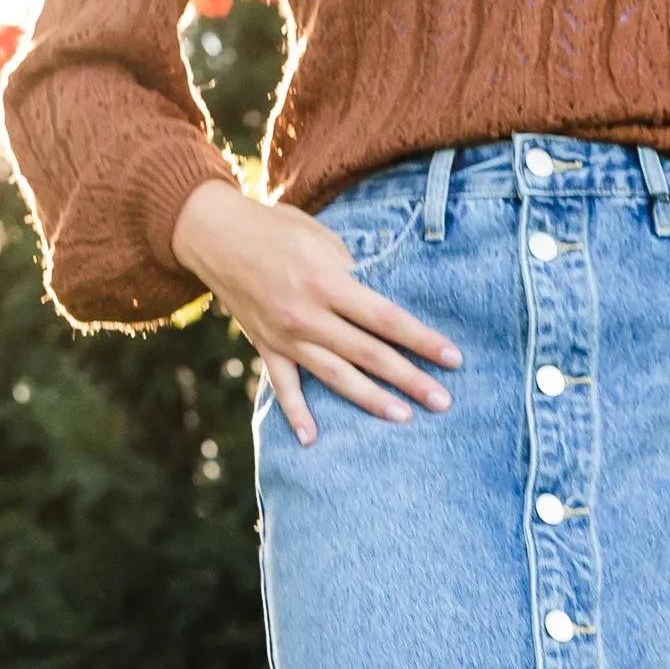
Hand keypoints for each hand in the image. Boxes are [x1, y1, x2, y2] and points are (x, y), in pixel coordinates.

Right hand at [172, 180, 460, 446]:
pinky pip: (283, 386)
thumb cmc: (278, 229)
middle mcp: (307, 315)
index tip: (453, 359)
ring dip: (370, 399)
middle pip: (369, 353)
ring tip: (403, 417)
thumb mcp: (323, 239)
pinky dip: (296, 414)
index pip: (387, 319)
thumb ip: (354, 273)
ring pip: (335, 376)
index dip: (423, 340)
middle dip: (409, 378)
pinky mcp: (265, 347)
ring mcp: (284, 336)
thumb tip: (380, 303)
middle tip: (442, 401)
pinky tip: (312, 440)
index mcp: (328, 283)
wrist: (216, 234)